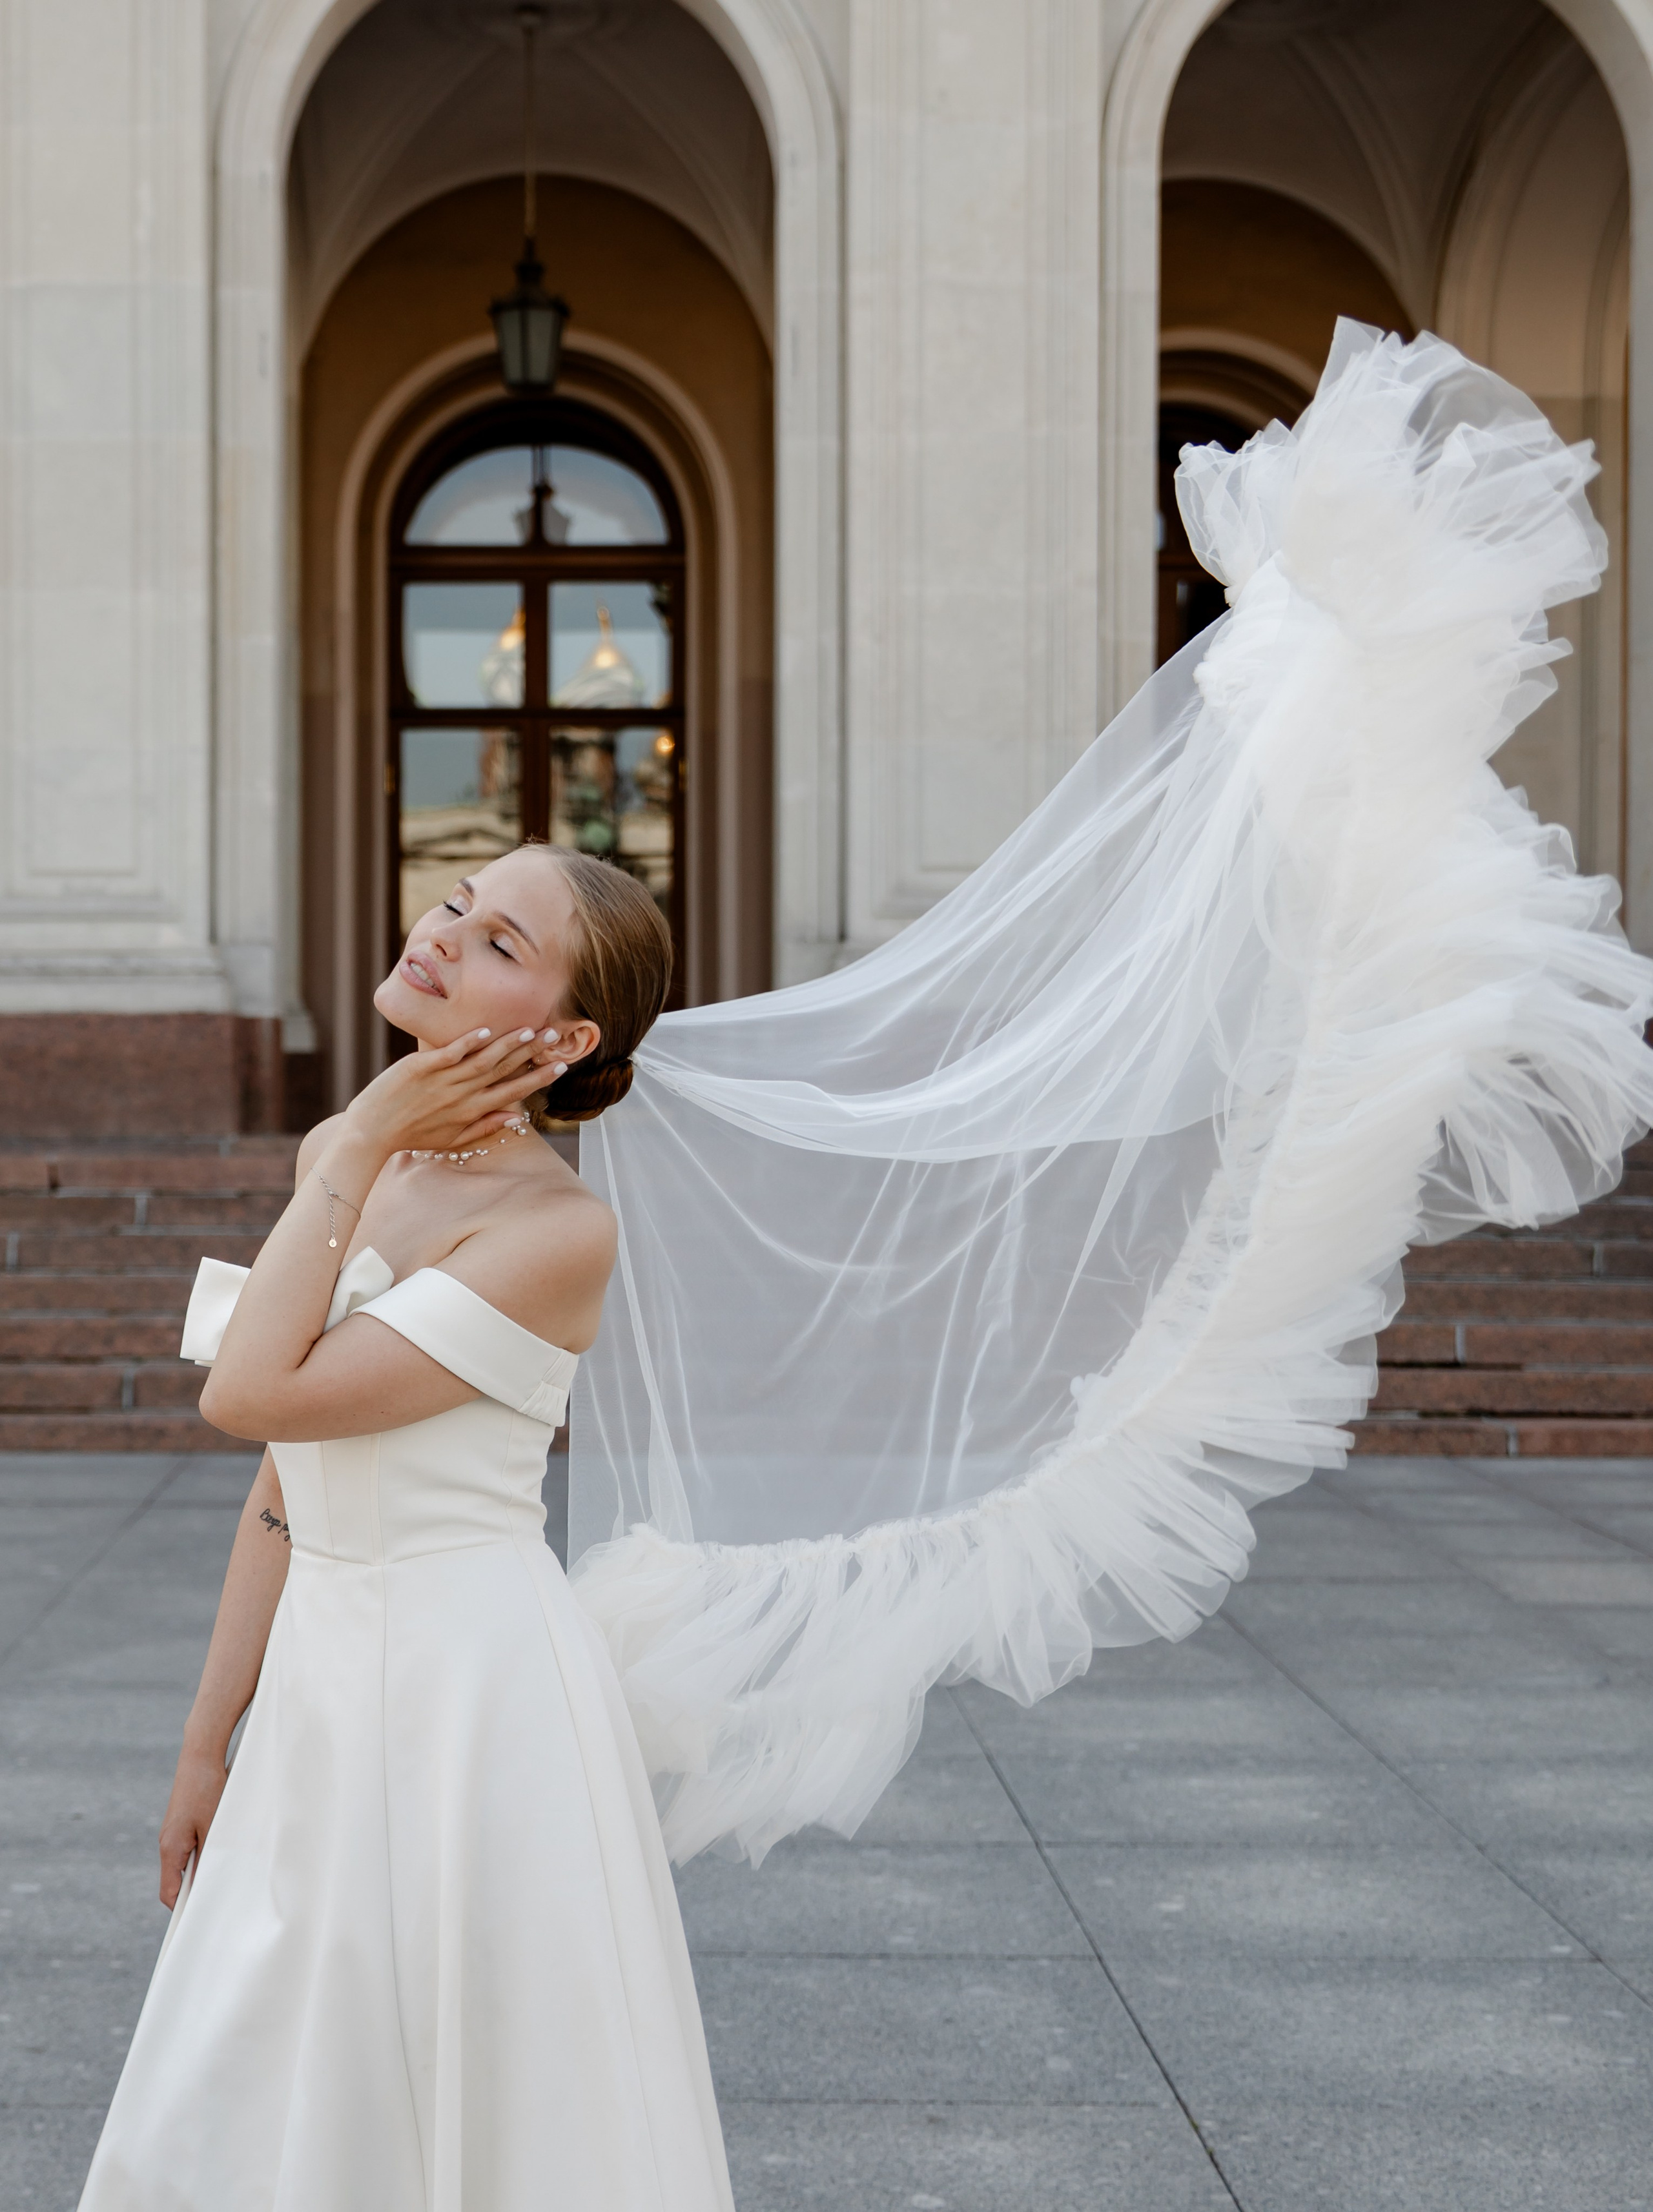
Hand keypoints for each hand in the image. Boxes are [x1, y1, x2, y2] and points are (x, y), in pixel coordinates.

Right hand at [159, 1741, 229, 1908]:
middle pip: (176, 1881)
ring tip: (223, 1878)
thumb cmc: (208, 1789)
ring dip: (200, 1872)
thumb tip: (208, 1886)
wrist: (200, 1755)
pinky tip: (220, 1852)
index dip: (183, 1909)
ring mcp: (173, 1833)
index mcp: (170, 1849)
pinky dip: (201, 1856)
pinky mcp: (182, 1823)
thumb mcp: (214, 1828)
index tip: (199, 1921)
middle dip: (194, 1893)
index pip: (170, 1893)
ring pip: (184, 1864)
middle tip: (217, 1902)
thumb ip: (208, 1859)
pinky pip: (189, 1848)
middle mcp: (167, 1844)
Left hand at [339, 1027, 567, 1158]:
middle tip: (554, 1037)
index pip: (514, 1093)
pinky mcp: (422, 1067)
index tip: (562, 1066)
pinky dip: (469, 1042)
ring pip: (483, 1060)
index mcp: (472, 1112)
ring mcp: (442, 1080)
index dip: (539, 1079)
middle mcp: (462, 1096)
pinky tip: (487, 1031)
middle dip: (532, 1054)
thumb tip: (518, 1119)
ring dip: (508, 1045)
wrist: (372, 1130)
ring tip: (531, 1031)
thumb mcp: (453, 1139)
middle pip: (504, 1071)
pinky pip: (451, 1053)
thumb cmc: (412, 1135)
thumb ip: (486, 1127)